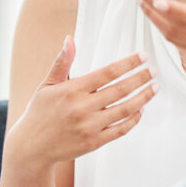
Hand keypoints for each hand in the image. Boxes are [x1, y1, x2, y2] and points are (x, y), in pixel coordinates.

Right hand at [4, 36, 156, 172]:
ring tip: (154, 88)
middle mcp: (82, 108)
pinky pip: (121, 130)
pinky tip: (140, 110)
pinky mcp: (94, 142)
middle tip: (153, 71)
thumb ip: (61, 62)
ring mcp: (89, 126)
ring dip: (143, 97)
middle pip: (120, 89)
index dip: (128, 63)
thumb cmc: (39, 112)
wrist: (31, 147)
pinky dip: (134, 120)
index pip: (108, 72)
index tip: (143, 56)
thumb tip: (69, 39)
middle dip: (140, 78)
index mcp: (72, 90)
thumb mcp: (47, 85)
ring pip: (125, 109)